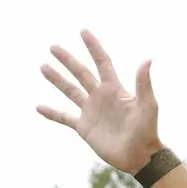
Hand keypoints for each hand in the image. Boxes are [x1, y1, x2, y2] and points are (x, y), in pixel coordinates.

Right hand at [37, 30, 163, 173]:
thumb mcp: (147, 105)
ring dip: (57, 79)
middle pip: (82, 73)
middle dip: (68, 60)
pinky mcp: (84, 127)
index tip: (83, 31)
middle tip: (53, 47)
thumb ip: (144, 83)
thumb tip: (147, 59)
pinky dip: (52, 113)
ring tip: (43, 66)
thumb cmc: (147, 131)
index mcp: (115, 90)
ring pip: (70, 91)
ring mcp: (92, 112)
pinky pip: (64, 118)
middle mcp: (101, 97)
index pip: (102, 63)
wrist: (140, 156)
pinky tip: (38, 107)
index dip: (93, 47)